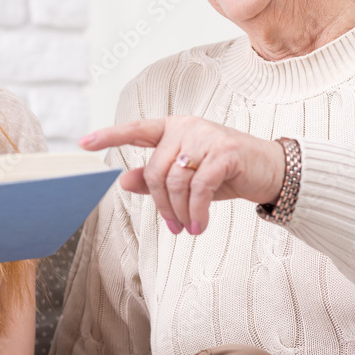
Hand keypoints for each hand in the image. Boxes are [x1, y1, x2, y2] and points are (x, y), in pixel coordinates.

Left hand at [79, 117, 284, 234]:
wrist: (272, 172)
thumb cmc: (226, 173)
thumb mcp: (188, 176)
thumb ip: (155, 177)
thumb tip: (122, 180)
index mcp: (173, 128)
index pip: (136, 129)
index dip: (109, 136)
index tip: (83, 143)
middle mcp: (186, 127)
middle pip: (155, 170)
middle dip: (161, 204)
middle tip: (172, 226)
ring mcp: (206, 136)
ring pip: (175, 180)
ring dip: (179, 211)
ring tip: (188, 227)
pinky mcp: (225, 152)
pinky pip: (198, 186)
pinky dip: (195, 211)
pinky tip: (199, 225)